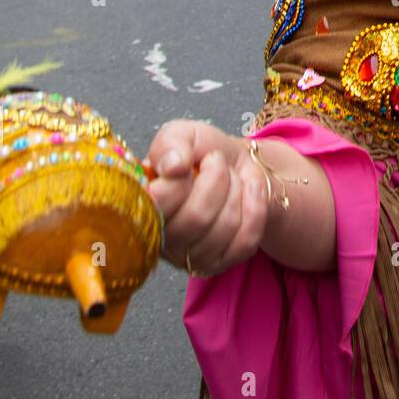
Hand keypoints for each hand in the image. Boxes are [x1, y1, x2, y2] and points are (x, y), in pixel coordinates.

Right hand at [145, 120, 268, 277]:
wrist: (235, 166)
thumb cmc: (201, 153)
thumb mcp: (184, 134)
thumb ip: (172, 142)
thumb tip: (173, 166)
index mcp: (143, 205)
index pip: (159, 202)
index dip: (185, 177)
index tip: (198, 158)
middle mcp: (160, 238)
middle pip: (196, 218)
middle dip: (218, 180)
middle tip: (219, 164)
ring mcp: (188, 256)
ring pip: (223, 229)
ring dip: (237, 192)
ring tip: (232, 178)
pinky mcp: (217, 264)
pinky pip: (244, 241)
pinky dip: (255, 209)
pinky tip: (249, 192)